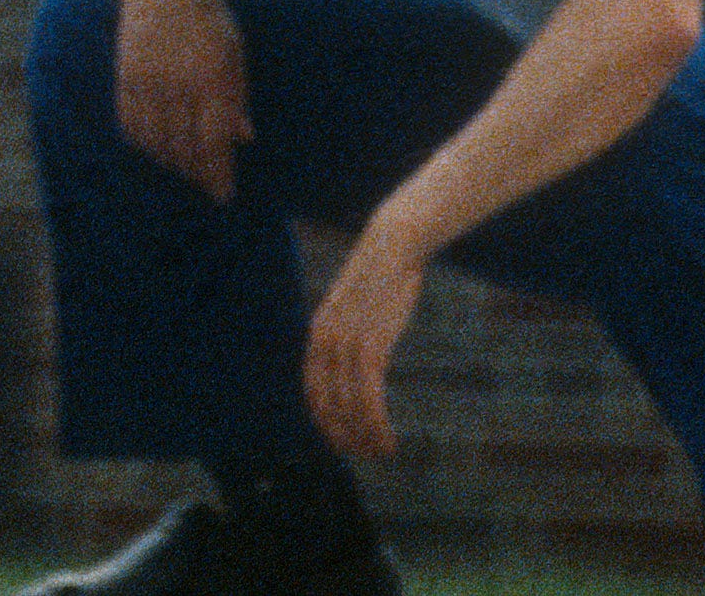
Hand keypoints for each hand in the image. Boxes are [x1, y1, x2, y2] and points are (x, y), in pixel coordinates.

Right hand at [113, 0, 250, 200]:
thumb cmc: (207, 14)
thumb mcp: (233, 50)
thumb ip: (236, 95)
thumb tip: (243, 137)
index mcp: (213, 78)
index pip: (215, 142)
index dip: (218, 173)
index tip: (223, 195)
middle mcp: (180, 85)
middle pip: (185, 147)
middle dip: (196, 172)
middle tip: (205, 183)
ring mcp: (149, 81)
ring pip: (156, 141)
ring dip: (170, 161)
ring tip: (182, 168)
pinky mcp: (125, 76)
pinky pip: (130, 123)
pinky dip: (142, 142)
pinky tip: (154, 147)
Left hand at [305, 217, 426, 458]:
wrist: (392, 248)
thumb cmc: (381, 280)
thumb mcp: (357, 310)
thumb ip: (351, 336)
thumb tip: (360, 363)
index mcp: (317, 333)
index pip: (312, 390)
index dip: (324, 420)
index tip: (340, 441)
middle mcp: (324, 341)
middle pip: (327, 404)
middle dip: (343, 435)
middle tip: (363, 455)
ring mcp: (345, 344)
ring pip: (349, 406)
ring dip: (364, 436)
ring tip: (381, 452)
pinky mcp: (370, 346)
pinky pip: (368, 397)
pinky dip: (376, 423)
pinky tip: (388, 438)